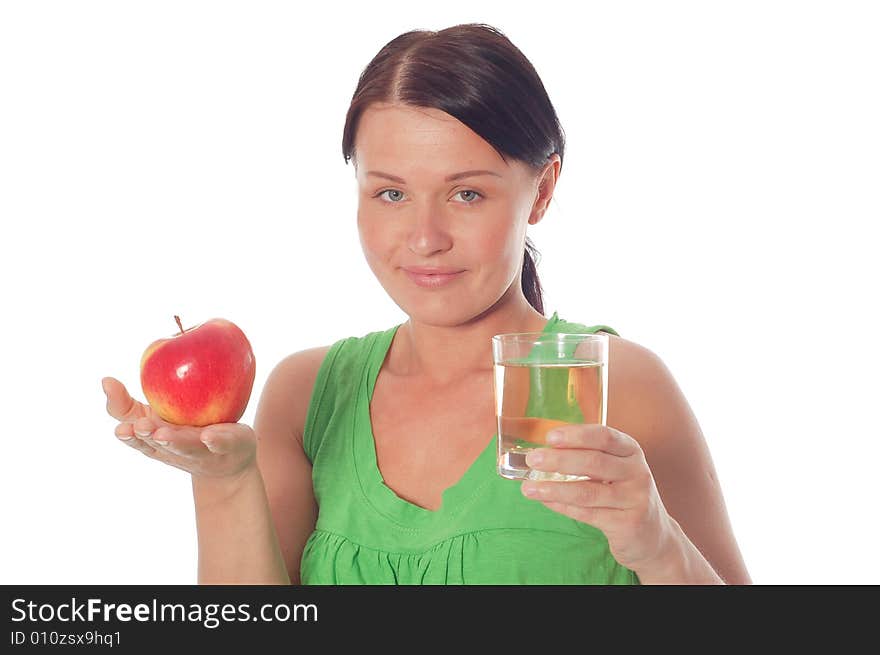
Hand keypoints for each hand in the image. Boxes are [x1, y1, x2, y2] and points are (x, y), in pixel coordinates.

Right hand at [102, 376, 256, 480]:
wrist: (230, 460)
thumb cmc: (182, 432)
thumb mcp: (153, 417)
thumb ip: (125, 405)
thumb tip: (104, 380)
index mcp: (158, 443)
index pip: (139, 441)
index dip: (130, 437)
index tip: (122, 429)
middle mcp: (178, 450)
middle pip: (162, 446)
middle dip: (150, 437)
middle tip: (141, 426)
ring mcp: (203, 451)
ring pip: (188, 447)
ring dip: (176, 441)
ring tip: (163, 434)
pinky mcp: (229, 447)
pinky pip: (222, 443)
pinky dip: (216, 441)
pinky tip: (210, 436)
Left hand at [521, 424, 677, 571]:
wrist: (654, 536)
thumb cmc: (624, 494)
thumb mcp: (615, 469)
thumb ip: (587, 457)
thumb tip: (543, 451)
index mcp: (631, 451)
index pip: (604, 436)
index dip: (576, 435)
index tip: (550, 437)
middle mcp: (637, 472)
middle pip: (594, 462)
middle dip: (559, 460)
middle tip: (532, 460)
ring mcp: (635, 499)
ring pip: (587, 492)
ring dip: (553, 489)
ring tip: (529, 488)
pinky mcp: (627, 525)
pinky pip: (587, 514)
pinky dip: (562, 507)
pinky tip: (546, 501)